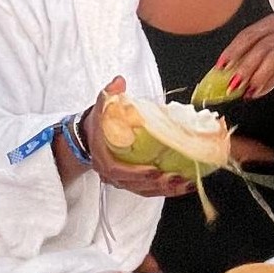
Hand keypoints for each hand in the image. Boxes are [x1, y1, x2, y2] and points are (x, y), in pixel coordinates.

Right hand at [80, 76, 193, 199]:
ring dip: (165, 189)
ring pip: (143, 190)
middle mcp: (110, 173)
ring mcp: (120, 180)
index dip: (135, 173)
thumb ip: (109, 94)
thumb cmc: (98, 123)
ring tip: (184, 184)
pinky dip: (165, 190)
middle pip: (134, 185)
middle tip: (177, 178)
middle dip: (156, 184)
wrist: (88, 136)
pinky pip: (147, 190)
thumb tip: (119, 82)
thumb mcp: (101, 106)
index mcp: (102, 157)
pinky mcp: (130, 181)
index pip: (116, 170)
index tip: (153, 170)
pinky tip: (182, 186)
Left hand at [215, 15, 273, 101]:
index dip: (233, 50)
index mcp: (273, 23)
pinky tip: (257, 93)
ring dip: (255, 76)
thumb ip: (246, 61)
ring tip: (244, 90)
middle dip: (243, 66)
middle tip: (231, 83)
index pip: (249, 34)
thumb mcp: (263, 60)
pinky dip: (267, 84)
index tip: (220, 66)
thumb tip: (222, 74)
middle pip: (261, 46)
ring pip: (273, 58)